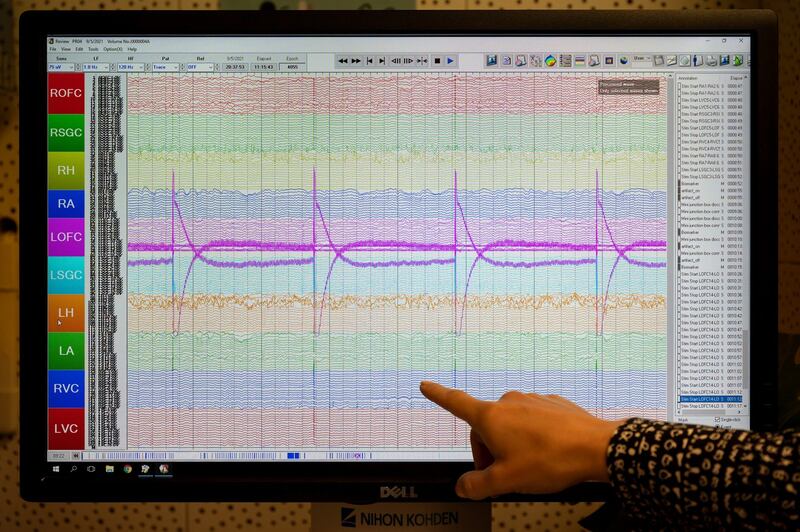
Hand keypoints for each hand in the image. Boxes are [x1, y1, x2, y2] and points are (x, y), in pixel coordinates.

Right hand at [419, 381, 622, 499]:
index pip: (455, 402)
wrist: (597, 448)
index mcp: (491, 417)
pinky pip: (533, 421)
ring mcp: (532, 400)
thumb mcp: (507, 481)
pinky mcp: (552, 404)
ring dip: (511, 445)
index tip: (426, 385)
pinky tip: (547, 454)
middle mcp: (509, 402)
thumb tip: (463, 486)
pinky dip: (533, 437)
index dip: (437, 394)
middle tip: (504, 475)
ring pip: (510, 425)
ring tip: (531, 466)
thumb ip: (478, 485)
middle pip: (485, 427)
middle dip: (488, 451)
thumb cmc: (551, 460)